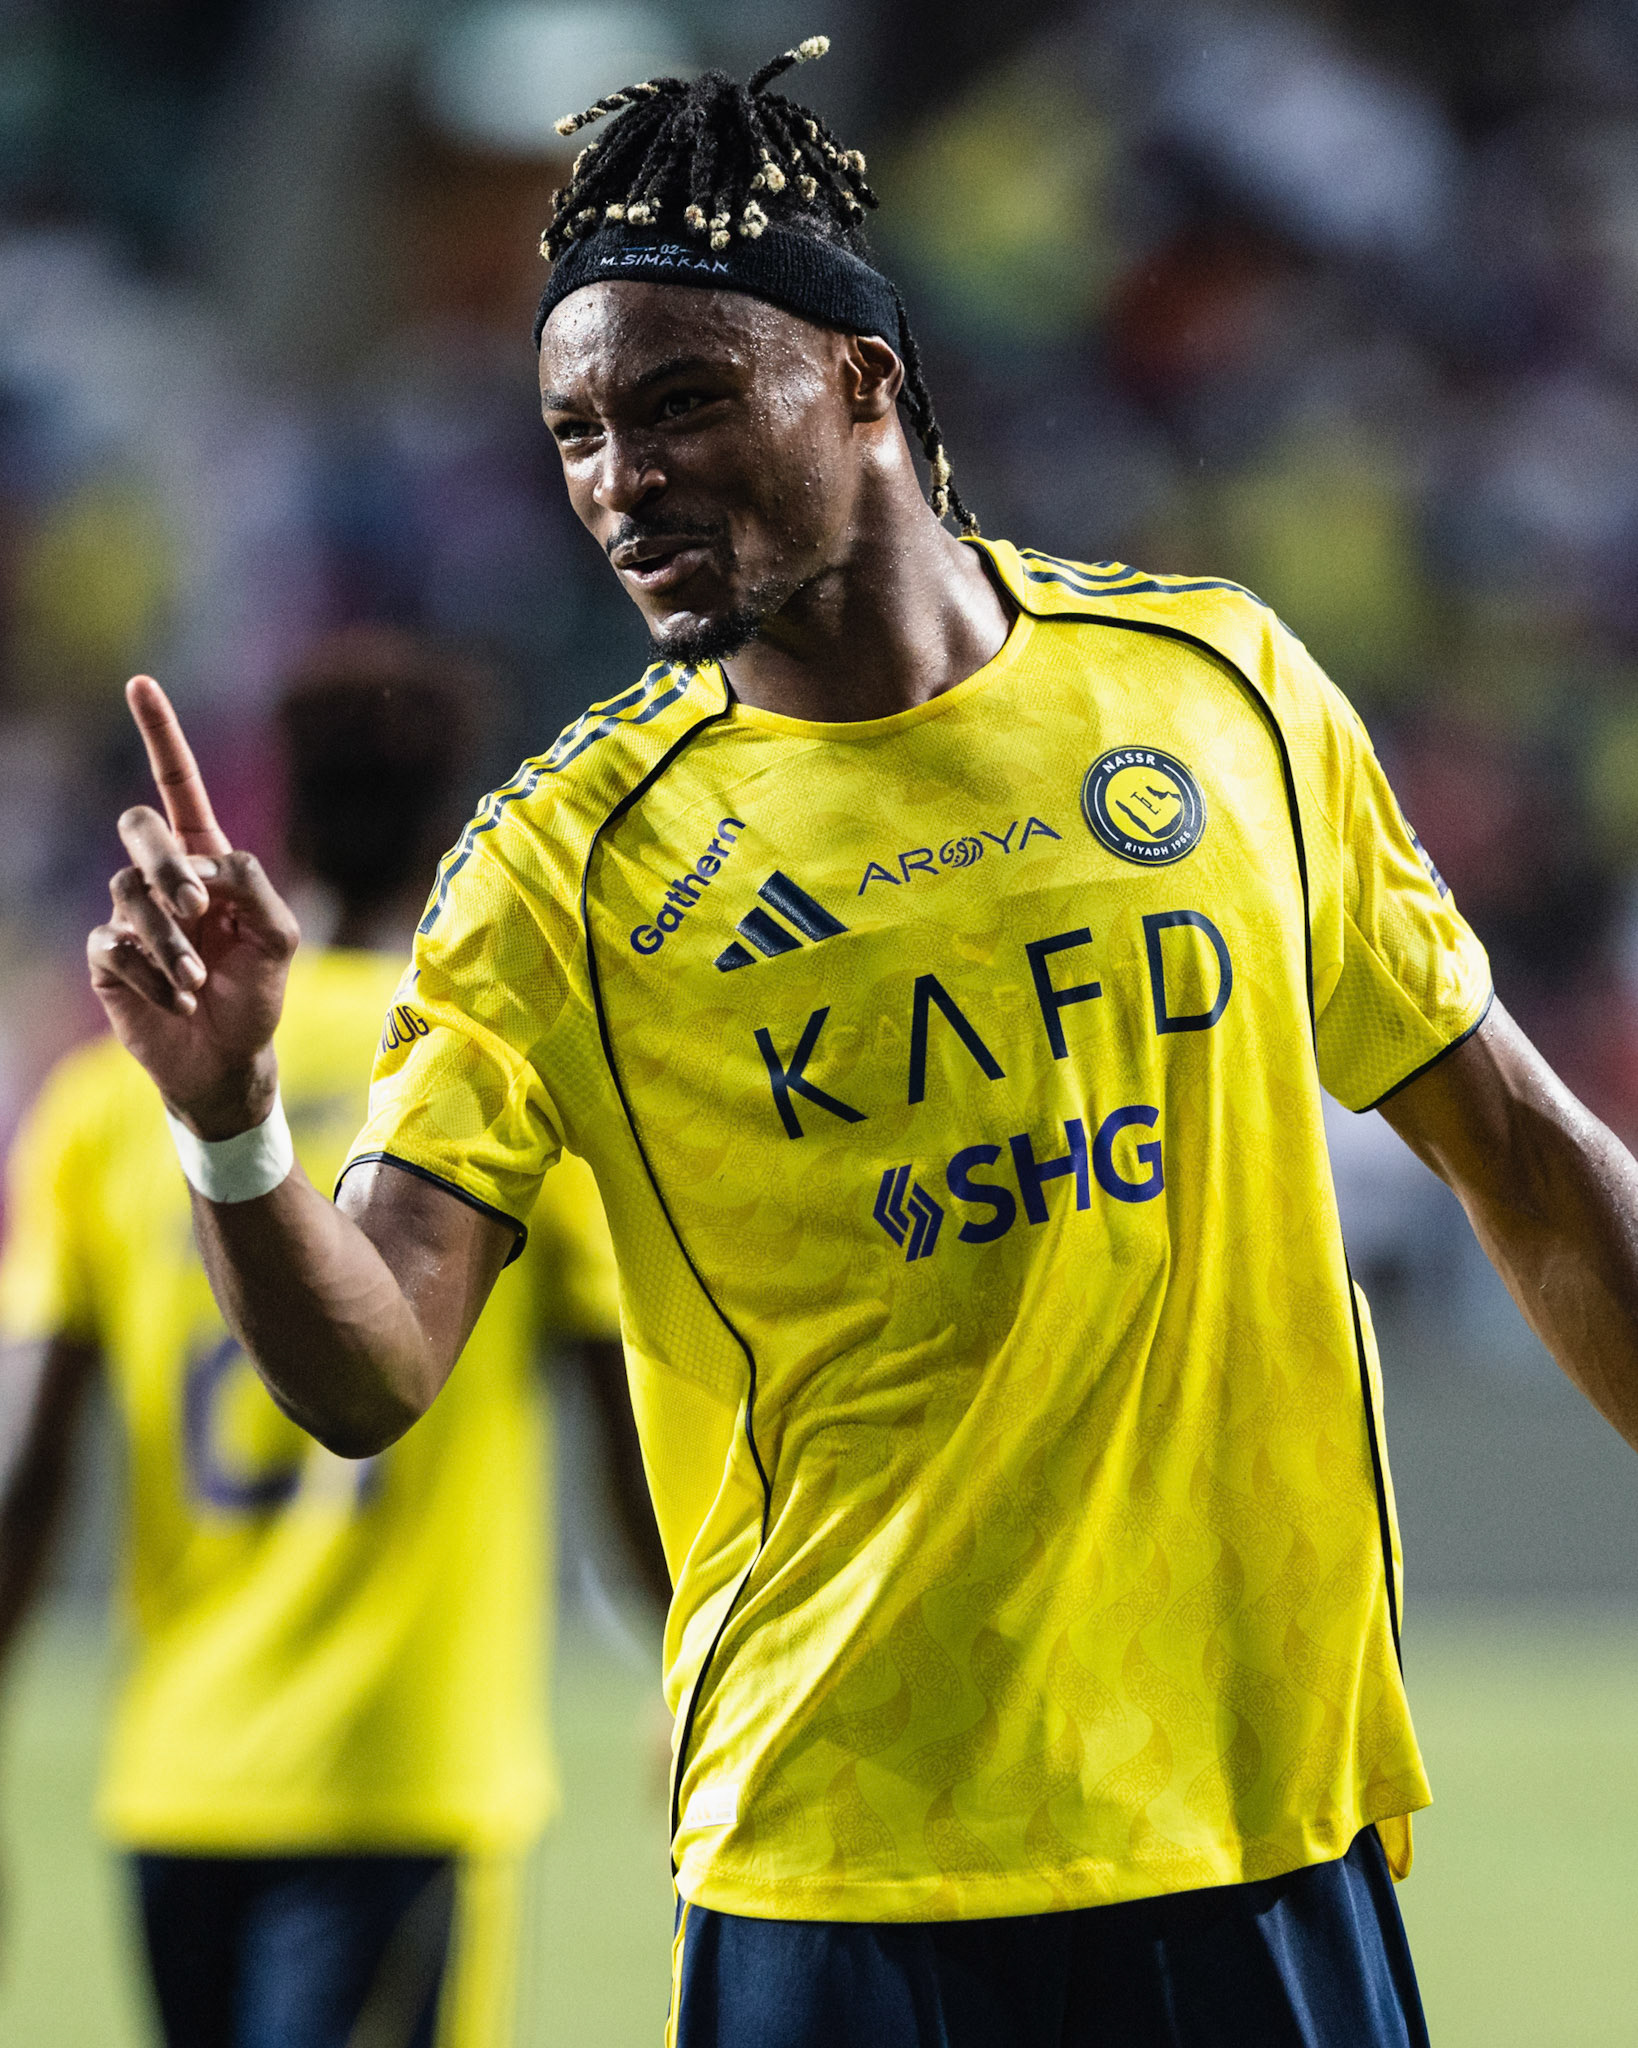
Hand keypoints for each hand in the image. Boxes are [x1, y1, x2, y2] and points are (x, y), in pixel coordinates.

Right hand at [87, 677, 299, 1135]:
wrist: (228, 1058)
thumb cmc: (256, 995)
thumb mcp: (280, 938)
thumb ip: (256, 887)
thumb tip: (210, 865)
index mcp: (207, 862)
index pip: (179, 787)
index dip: (161, 736)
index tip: (141, 684)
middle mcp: (163, 879)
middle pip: (140, 828)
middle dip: (166, 864)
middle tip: (198, 910)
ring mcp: (130, 915)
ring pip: (128, 892)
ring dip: (170, 942)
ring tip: (196, 981)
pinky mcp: (107, 956)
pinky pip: (113, 945)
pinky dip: (151, 975)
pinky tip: (175, 1000)